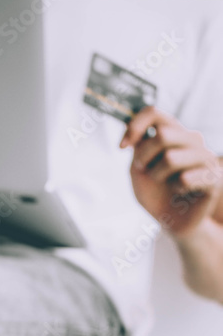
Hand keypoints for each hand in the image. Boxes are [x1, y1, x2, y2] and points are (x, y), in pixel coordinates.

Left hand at [120, 107, 222, 236]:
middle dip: (143, 158)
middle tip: (146, 172)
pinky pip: (186, 179)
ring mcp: (205, 156)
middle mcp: (191, 140)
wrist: (173, 222)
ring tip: (165, 184)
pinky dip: (175, 190)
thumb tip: (132, 125)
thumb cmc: (156, 194)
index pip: (154, 113)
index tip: (122, 147)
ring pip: (171, 157)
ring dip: (158, 176)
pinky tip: (180, 193)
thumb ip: (137, 146)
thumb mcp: (139, 169)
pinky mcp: (213, 177)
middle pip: (162, 134)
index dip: (135, 126)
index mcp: (173, 133)